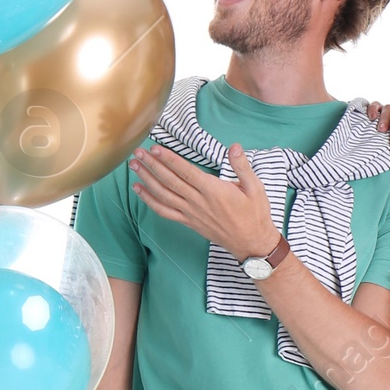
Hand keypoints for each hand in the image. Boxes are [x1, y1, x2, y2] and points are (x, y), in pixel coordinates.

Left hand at [128, 142, 279, 260]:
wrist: (251, 242)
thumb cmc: (255, 214)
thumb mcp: (255, 187)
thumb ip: (242, 166)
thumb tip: (234, 147)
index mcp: (213, 191)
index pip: (185, 172)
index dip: (168, 159)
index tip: (154, 149)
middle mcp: (198, 202)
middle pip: (169, 181)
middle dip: (151, 166)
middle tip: (137, 153)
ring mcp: (191, 213)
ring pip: (163, 195)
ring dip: (146, 180)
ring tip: (134, 167)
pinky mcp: (189, 222)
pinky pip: (165, 212)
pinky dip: (150, 201)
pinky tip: (139, 190)